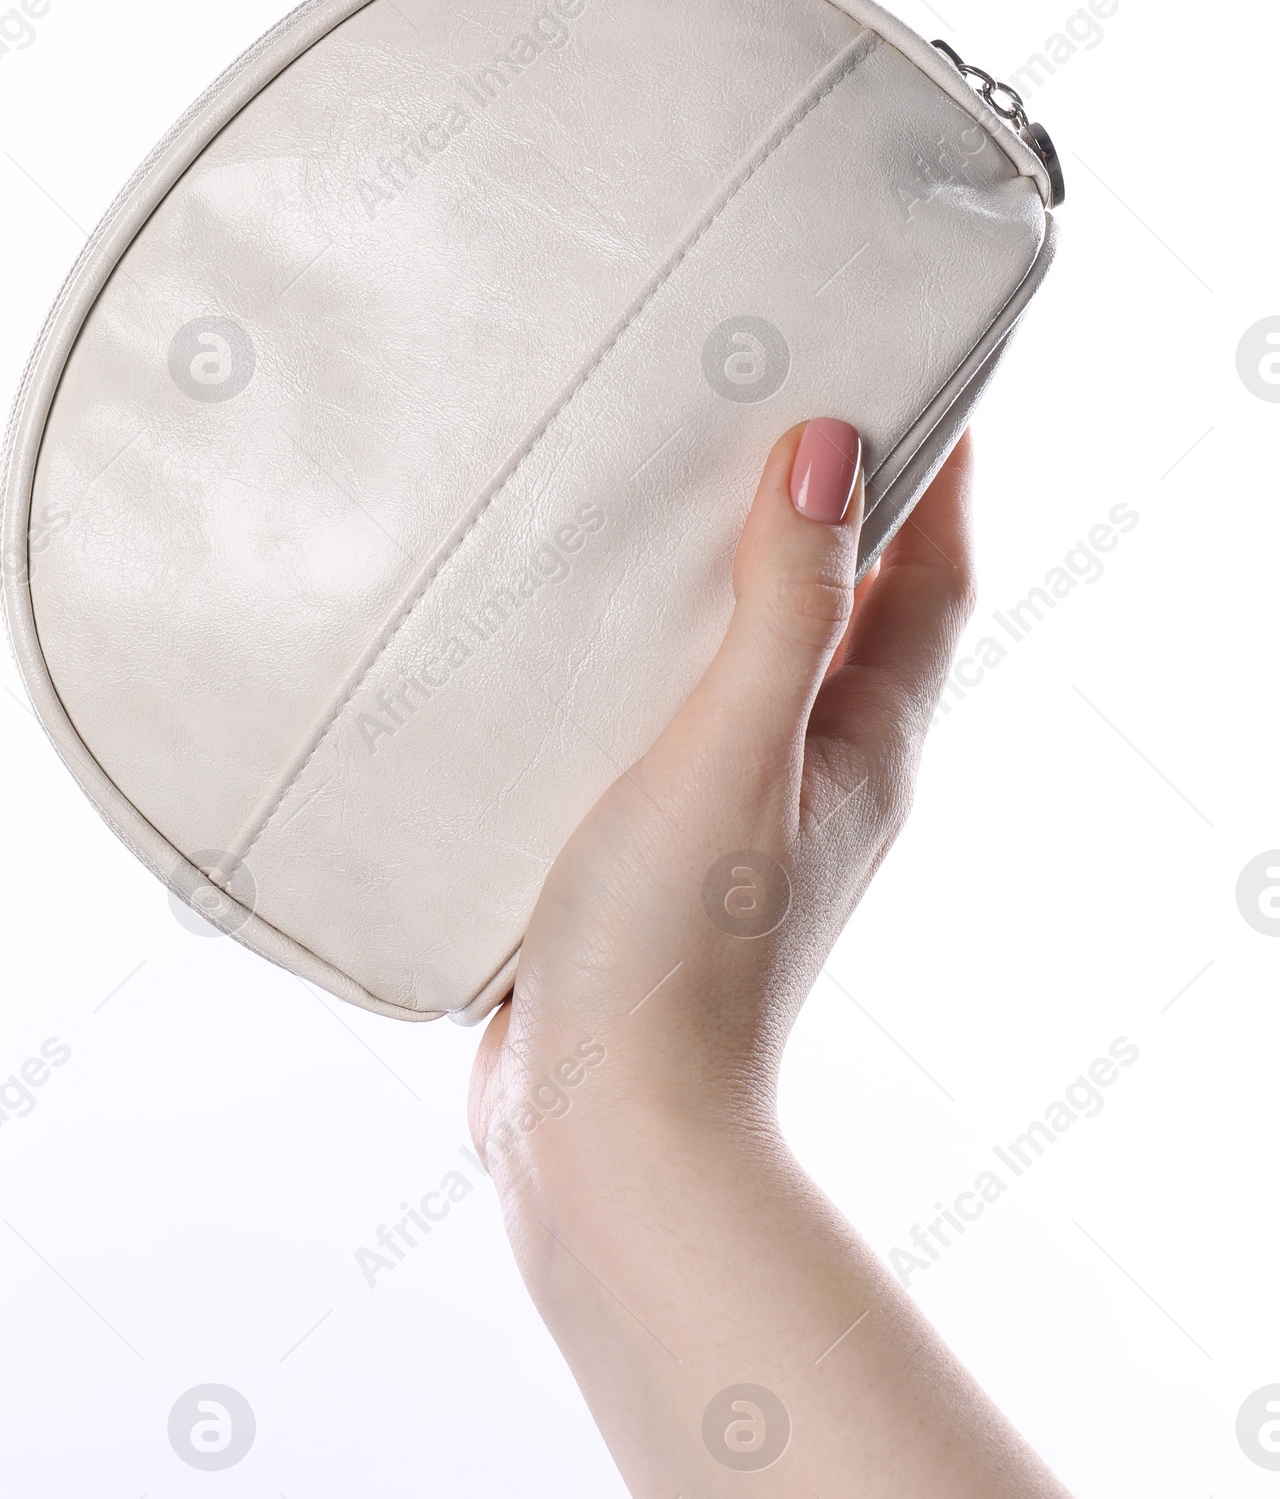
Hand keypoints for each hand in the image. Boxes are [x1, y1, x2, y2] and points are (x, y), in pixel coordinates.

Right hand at [470, 419, 975, 1193]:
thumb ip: (781, 609)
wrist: (601, 1135)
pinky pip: (664, 721)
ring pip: (747, 663)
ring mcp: (737, 817)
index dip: (935, 469)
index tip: (899, 363)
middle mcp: (817, 773)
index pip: (934, 575)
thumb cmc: (676, 956)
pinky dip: (638, 659)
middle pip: (848, 605)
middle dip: (819, 502)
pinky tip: (563, 634)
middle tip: (751, 396)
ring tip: (647, 484)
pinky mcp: (654, 851)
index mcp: (866, 743)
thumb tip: (833, 449)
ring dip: (718, 578)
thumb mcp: (731, 756)